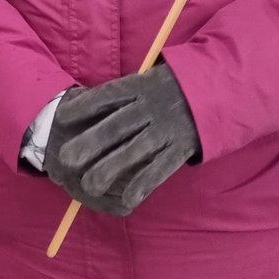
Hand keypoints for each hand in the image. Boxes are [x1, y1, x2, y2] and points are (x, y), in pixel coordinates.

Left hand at [43, 63, 198, 215]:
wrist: (218, 89)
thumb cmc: (171, 87)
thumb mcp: (147, 79)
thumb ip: (124, 93)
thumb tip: (84, 102)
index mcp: (139, 86)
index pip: (107, 96)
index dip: (83, 107)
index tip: (60, 118)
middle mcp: (150, 107)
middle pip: (116, 126)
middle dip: (90, 142)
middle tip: (65, 158)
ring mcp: (165, 129)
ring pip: (134, 150)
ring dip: (110, 168)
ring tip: (88, 185)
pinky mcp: (181, 148)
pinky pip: (160, 168)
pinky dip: (143, 184)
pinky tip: (126, 199)